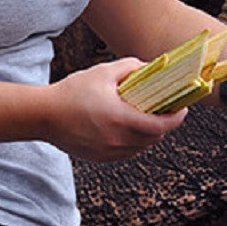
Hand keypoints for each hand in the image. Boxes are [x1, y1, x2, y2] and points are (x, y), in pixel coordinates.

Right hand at [48, 58, 186, 160]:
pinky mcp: (100, 158)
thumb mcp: (104, 72)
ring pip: (142, 146)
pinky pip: (128, 152)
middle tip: (167, 109)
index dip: (176, 118)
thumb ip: (131, 67)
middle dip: (164, 124)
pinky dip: (135, 141)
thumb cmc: (73, 91)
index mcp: (120, 119)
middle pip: (154, 137)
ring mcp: (108, 152)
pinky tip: (131, 128)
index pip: (160, 125)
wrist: (43, 115)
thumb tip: (150, 68)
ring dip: (150, 134)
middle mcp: (117, 140)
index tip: (183, 108)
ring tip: (149, 117)